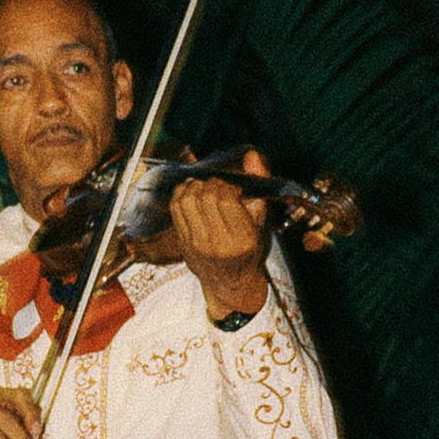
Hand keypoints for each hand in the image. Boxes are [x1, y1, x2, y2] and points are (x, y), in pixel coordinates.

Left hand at [170, 149, 269, 316]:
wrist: (231, 282)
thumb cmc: (250, 250)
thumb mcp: (262, 220)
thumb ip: (258, 186)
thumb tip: (252, 156)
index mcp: (242, 238)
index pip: (225, 199)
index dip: (227, 185)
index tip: (232, 187)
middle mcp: (217, 243)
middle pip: (205, 197)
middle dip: (211, 184)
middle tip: (217, 186)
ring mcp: (197, 245)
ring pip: (187, 201)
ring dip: (194, 187)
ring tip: (203, 187)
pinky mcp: (183, 244)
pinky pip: (175, 210)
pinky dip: (181, 195)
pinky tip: (190, 193)